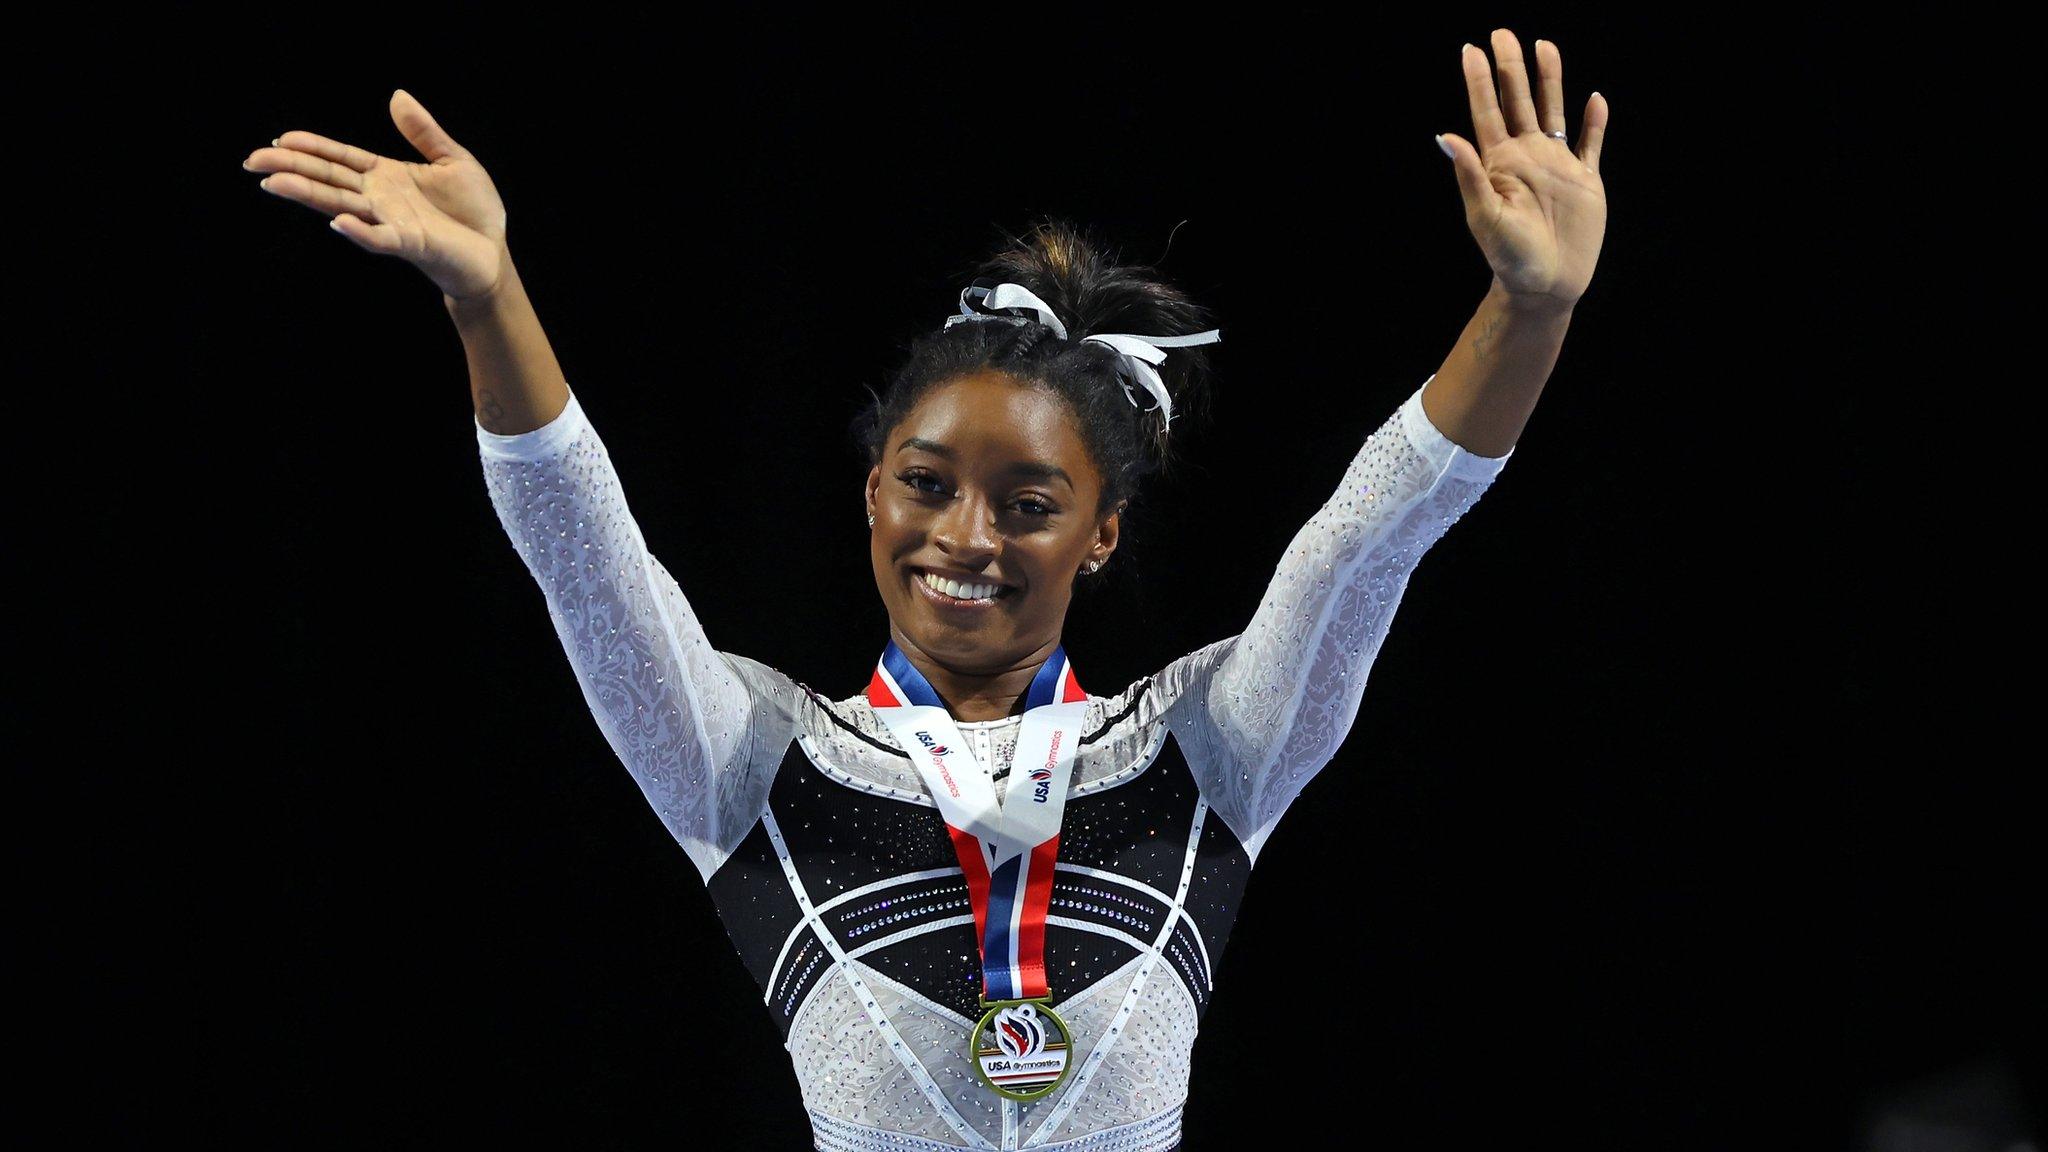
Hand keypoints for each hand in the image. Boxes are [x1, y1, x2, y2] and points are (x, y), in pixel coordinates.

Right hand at [242, 89, 509, 299]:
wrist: (494, 253)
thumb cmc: (474, 211)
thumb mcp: (453, 160)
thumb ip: (423, 132)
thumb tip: (397, 95)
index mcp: (386, 176)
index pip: (340, 157)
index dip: (311, 147)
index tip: (280, 139)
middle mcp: (380, 198)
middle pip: (328, 179)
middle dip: (291, 168)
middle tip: (251, 161)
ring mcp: (391, 221)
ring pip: (342, 206)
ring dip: (309, 195)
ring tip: (274, 184)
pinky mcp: (410, 243)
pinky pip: (380, 237)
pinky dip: (359, 231)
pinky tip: (337, 222)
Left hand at [1438, 30, 1608, 310]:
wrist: (1545, 285)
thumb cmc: (1509, 257)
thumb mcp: (1485, 216)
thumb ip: (1469, 174)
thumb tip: (1445, 135)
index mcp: (1500, 163)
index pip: (1487, 111)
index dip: (1479, 80)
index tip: (1471, 49)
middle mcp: (1527, 157)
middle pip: (1519, 101)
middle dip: (1511, 67)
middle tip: (1502, 32)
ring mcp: (1557, 166)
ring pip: (1553, 112)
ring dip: (1550, 80)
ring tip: (1545, 46)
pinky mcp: (1585, 181)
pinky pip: (1590, 144)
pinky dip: (1594, 122)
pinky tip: (1594, 98)